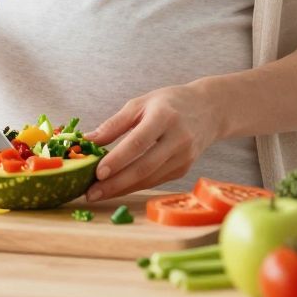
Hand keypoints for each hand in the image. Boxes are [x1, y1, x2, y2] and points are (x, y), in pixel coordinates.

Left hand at [83, 83, 223, 201]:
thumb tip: (87, 140)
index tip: (97, 173)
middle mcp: (178, 139)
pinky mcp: (184, 169)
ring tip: (98, 193)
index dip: (118, 159)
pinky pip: (155, 180)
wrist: (209, 109)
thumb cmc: (170, 103)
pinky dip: (134, 186)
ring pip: (149, 179)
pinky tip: (117, 187)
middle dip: (116, 184)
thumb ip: (114, 123)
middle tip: (91, 192)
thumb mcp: (141, 103)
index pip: (139, 142)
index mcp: (165, 117)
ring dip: (122, 189)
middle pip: (144, 167)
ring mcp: (184, 157)